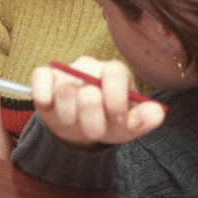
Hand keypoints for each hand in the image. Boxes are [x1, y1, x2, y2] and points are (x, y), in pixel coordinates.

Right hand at [31, 56, 164, 145]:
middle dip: (92, 121)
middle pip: (89, 90)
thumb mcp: (127, 125)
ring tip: (74, 122)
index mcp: (114, 72)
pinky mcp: (43, 76)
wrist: (79, 129)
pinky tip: (51, 107)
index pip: (115, 73)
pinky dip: (44, 97)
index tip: (117, 120)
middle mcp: (90, 66)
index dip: (116, 100)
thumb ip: (144, 120)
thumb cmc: (107, 121)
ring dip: (69, 117)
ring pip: (64, 91)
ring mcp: (66, 70)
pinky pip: (39, 79)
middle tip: (94, 131)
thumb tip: (157, 113)